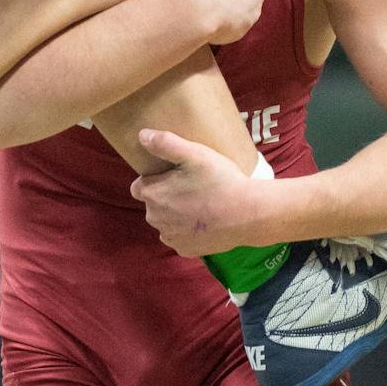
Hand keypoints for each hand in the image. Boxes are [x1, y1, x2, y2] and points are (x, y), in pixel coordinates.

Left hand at [130, 128, 273, 255]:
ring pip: (165, 222)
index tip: (173, 175)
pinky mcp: (186, 250)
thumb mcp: (194, 153)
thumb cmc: (219, 180)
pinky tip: (204, 220)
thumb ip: (165, 143)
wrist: (248, 214)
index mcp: (152, 195)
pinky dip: (187, 231)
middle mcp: (155, 219)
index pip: (138, 186)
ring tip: (199, 203)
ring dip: (174, 214)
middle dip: (164, 196)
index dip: (153, 179)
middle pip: (152, 204)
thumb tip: (142, 135)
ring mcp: (171, 237)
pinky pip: (179, 237)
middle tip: (190, 186)